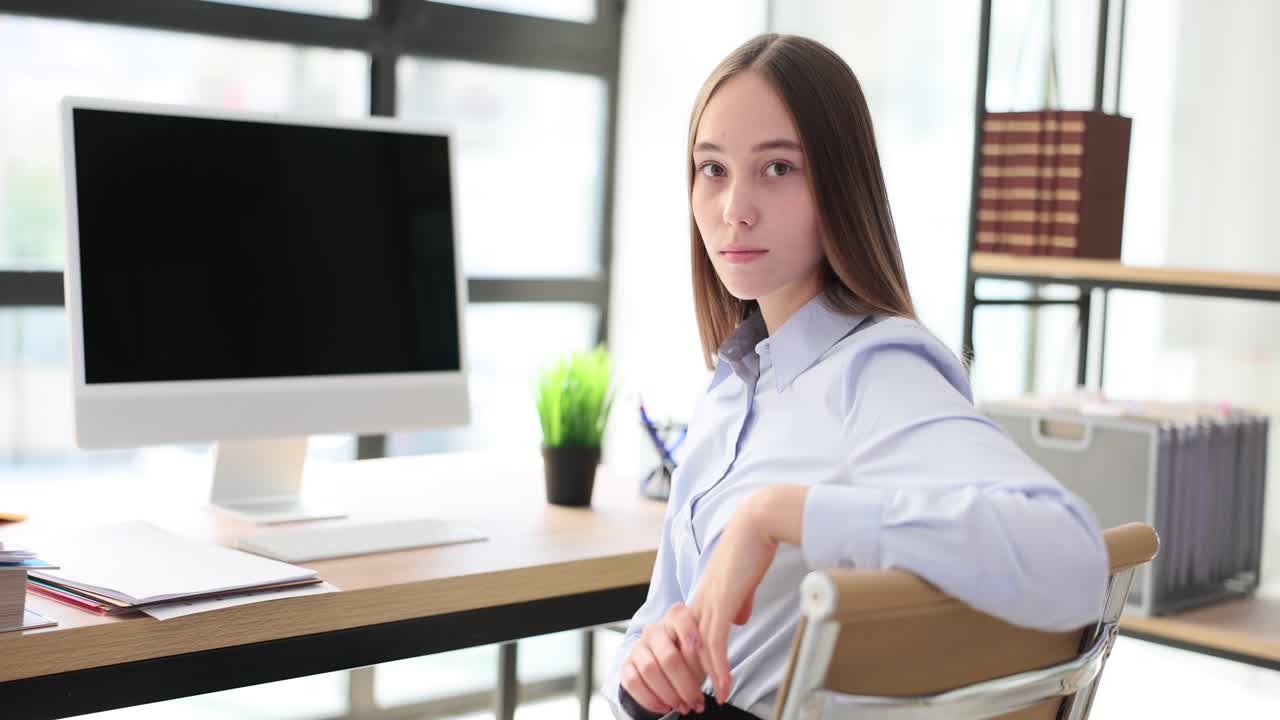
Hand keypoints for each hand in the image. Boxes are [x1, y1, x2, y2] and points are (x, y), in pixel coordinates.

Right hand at [620, 602, 709, 715]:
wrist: (661, 660)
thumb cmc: (687, 654)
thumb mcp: (700, 649)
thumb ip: (707, 656)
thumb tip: (718, 678)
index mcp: (675, 619)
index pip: (681, 620)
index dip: (689, 633)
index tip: (699, 647)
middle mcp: (654, 630)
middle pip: (668, 656)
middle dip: (685, 684)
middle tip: (697, 702)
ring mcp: (638, 647)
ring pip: (650, 669)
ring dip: (669, 694)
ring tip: (683, 707)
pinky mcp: (626, 665)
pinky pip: (633, 682)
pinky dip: (649, 698)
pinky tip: (663, 708)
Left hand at [689, 490, 782, 703]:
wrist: (757, 523)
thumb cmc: (753, 547)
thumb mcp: (744, 581)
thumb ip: (739, 601)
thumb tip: (740, 620)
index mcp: (705, 595)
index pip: (693, 637)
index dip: (696, 661)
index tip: (702, 682)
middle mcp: (701, 600)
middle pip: (688, 648)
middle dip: (693, 677)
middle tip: (696, 699)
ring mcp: (709, 602)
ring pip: (699, 651)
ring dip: (705, 679)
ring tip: (711, 699)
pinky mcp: (722, 603)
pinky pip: (715, 644)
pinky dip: (719, 667)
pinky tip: (723, 684)